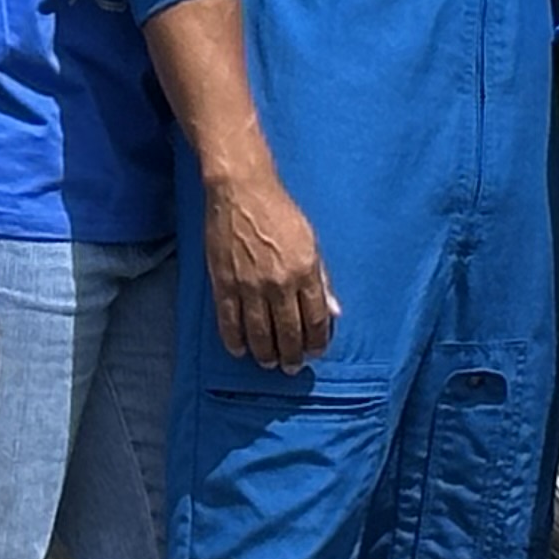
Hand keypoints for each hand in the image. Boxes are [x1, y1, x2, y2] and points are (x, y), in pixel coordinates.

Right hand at [203, 163, 337, 368]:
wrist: (242, 191)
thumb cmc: (280, 212)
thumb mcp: (311, 241)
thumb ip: (322, 280)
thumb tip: (334, 312)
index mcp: (305, 271)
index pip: (315, 319)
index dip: (316, 341)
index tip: (315, 352)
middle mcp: (279, 283)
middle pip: (288, 333)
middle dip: (291, 355)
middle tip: (291, 367)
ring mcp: (250, 285)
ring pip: (259, 333)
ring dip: (265, 353)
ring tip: (268, 363)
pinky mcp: (224, 283)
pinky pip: (229, 321)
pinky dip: (234, 340)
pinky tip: (239, 350)